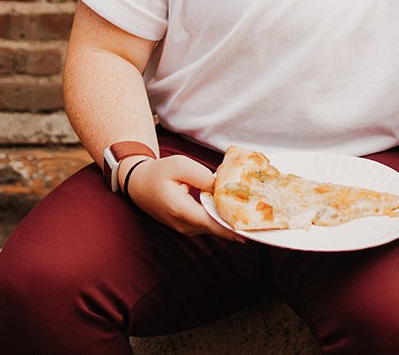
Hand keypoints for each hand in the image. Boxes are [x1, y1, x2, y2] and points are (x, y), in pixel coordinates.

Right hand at [124, 155, 243, 241]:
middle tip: (259, 219)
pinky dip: (220, 218)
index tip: (249, 232)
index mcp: (180, 209)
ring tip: (251, 213)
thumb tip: (221, 187)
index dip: (230, 229)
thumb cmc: (158, 173)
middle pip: (215, 227)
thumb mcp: (180, 165)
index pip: (210, 223)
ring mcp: (185, 227)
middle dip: (235, 223)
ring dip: (229, 220)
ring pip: (212, 226)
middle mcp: (183, 224)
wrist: (139, 184)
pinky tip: (234, 210)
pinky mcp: (188, 225)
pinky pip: (208, 223)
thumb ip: (202, 176)